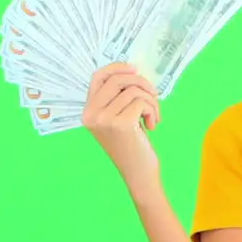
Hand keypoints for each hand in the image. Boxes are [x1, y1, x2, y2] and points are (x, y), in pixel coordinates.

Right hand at [82, 63, 161, 187]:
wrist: (138, 173)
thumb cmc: (132, 145)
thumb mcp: (118, 118)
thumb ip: (118, 98)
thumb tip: (133, 71)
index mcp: (88, 111)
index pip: (98, 77)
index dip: (117, 68)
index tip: (135, 68)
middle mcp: (91, 114)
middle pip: (117, 79)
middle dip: (141, 83)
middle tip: (154, 96)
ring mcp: (104, 119)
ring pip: (134, 90)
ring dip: (151, 101)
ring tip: (153, 117)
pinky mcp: (121, 124)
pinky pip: (142, 102)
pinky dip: (153, 110)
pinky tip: (152, 125)